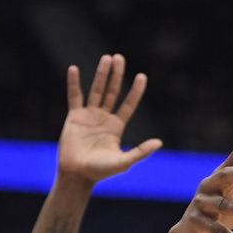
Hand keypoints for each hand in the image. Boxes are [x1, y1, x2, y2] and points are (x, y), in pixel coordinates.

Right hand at [57, 54, 161, 183]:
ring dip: (101, 74)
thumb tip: (159, 142)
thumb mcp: (124, 161)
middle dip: (117, 75)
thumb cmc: (100, 171)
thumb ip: (140, 151)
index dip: (135, 91)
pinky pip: (74, 96)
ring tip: (107, 58)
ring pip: (96, 90)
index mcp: (117, 126)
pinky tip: (74, 69)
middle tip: (120, 58)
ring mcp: (89, 115)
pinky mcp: (74, 117)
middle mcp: (104, 118)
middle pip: (113, 91)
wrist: (77, 175)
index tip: (142, 76)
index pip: (129, 104)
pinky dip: (74, 83)